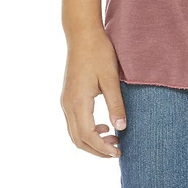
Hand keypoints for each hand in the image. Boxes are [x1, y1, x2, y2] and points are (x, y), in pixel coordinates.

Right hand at [60, 28, 126, 158]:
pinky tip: (103, 126)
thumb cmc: (98, 53)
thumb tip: (121, 128)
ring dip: (91, 141)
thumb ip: (116, 104)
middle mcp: (68, 104)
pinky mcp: (68, 97)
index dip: (102, 148)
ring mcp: (66, 101)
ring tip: (112, 139)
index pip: (88, 136)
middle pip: (78, 139)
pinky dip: (86, 131)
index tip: (118, 152)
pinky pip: (74, 122)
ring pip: (74, 133)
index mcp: (78, 102)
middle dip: (97, 150)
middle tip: (117, 151)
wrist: (82, 34)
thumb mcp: (111, 79)